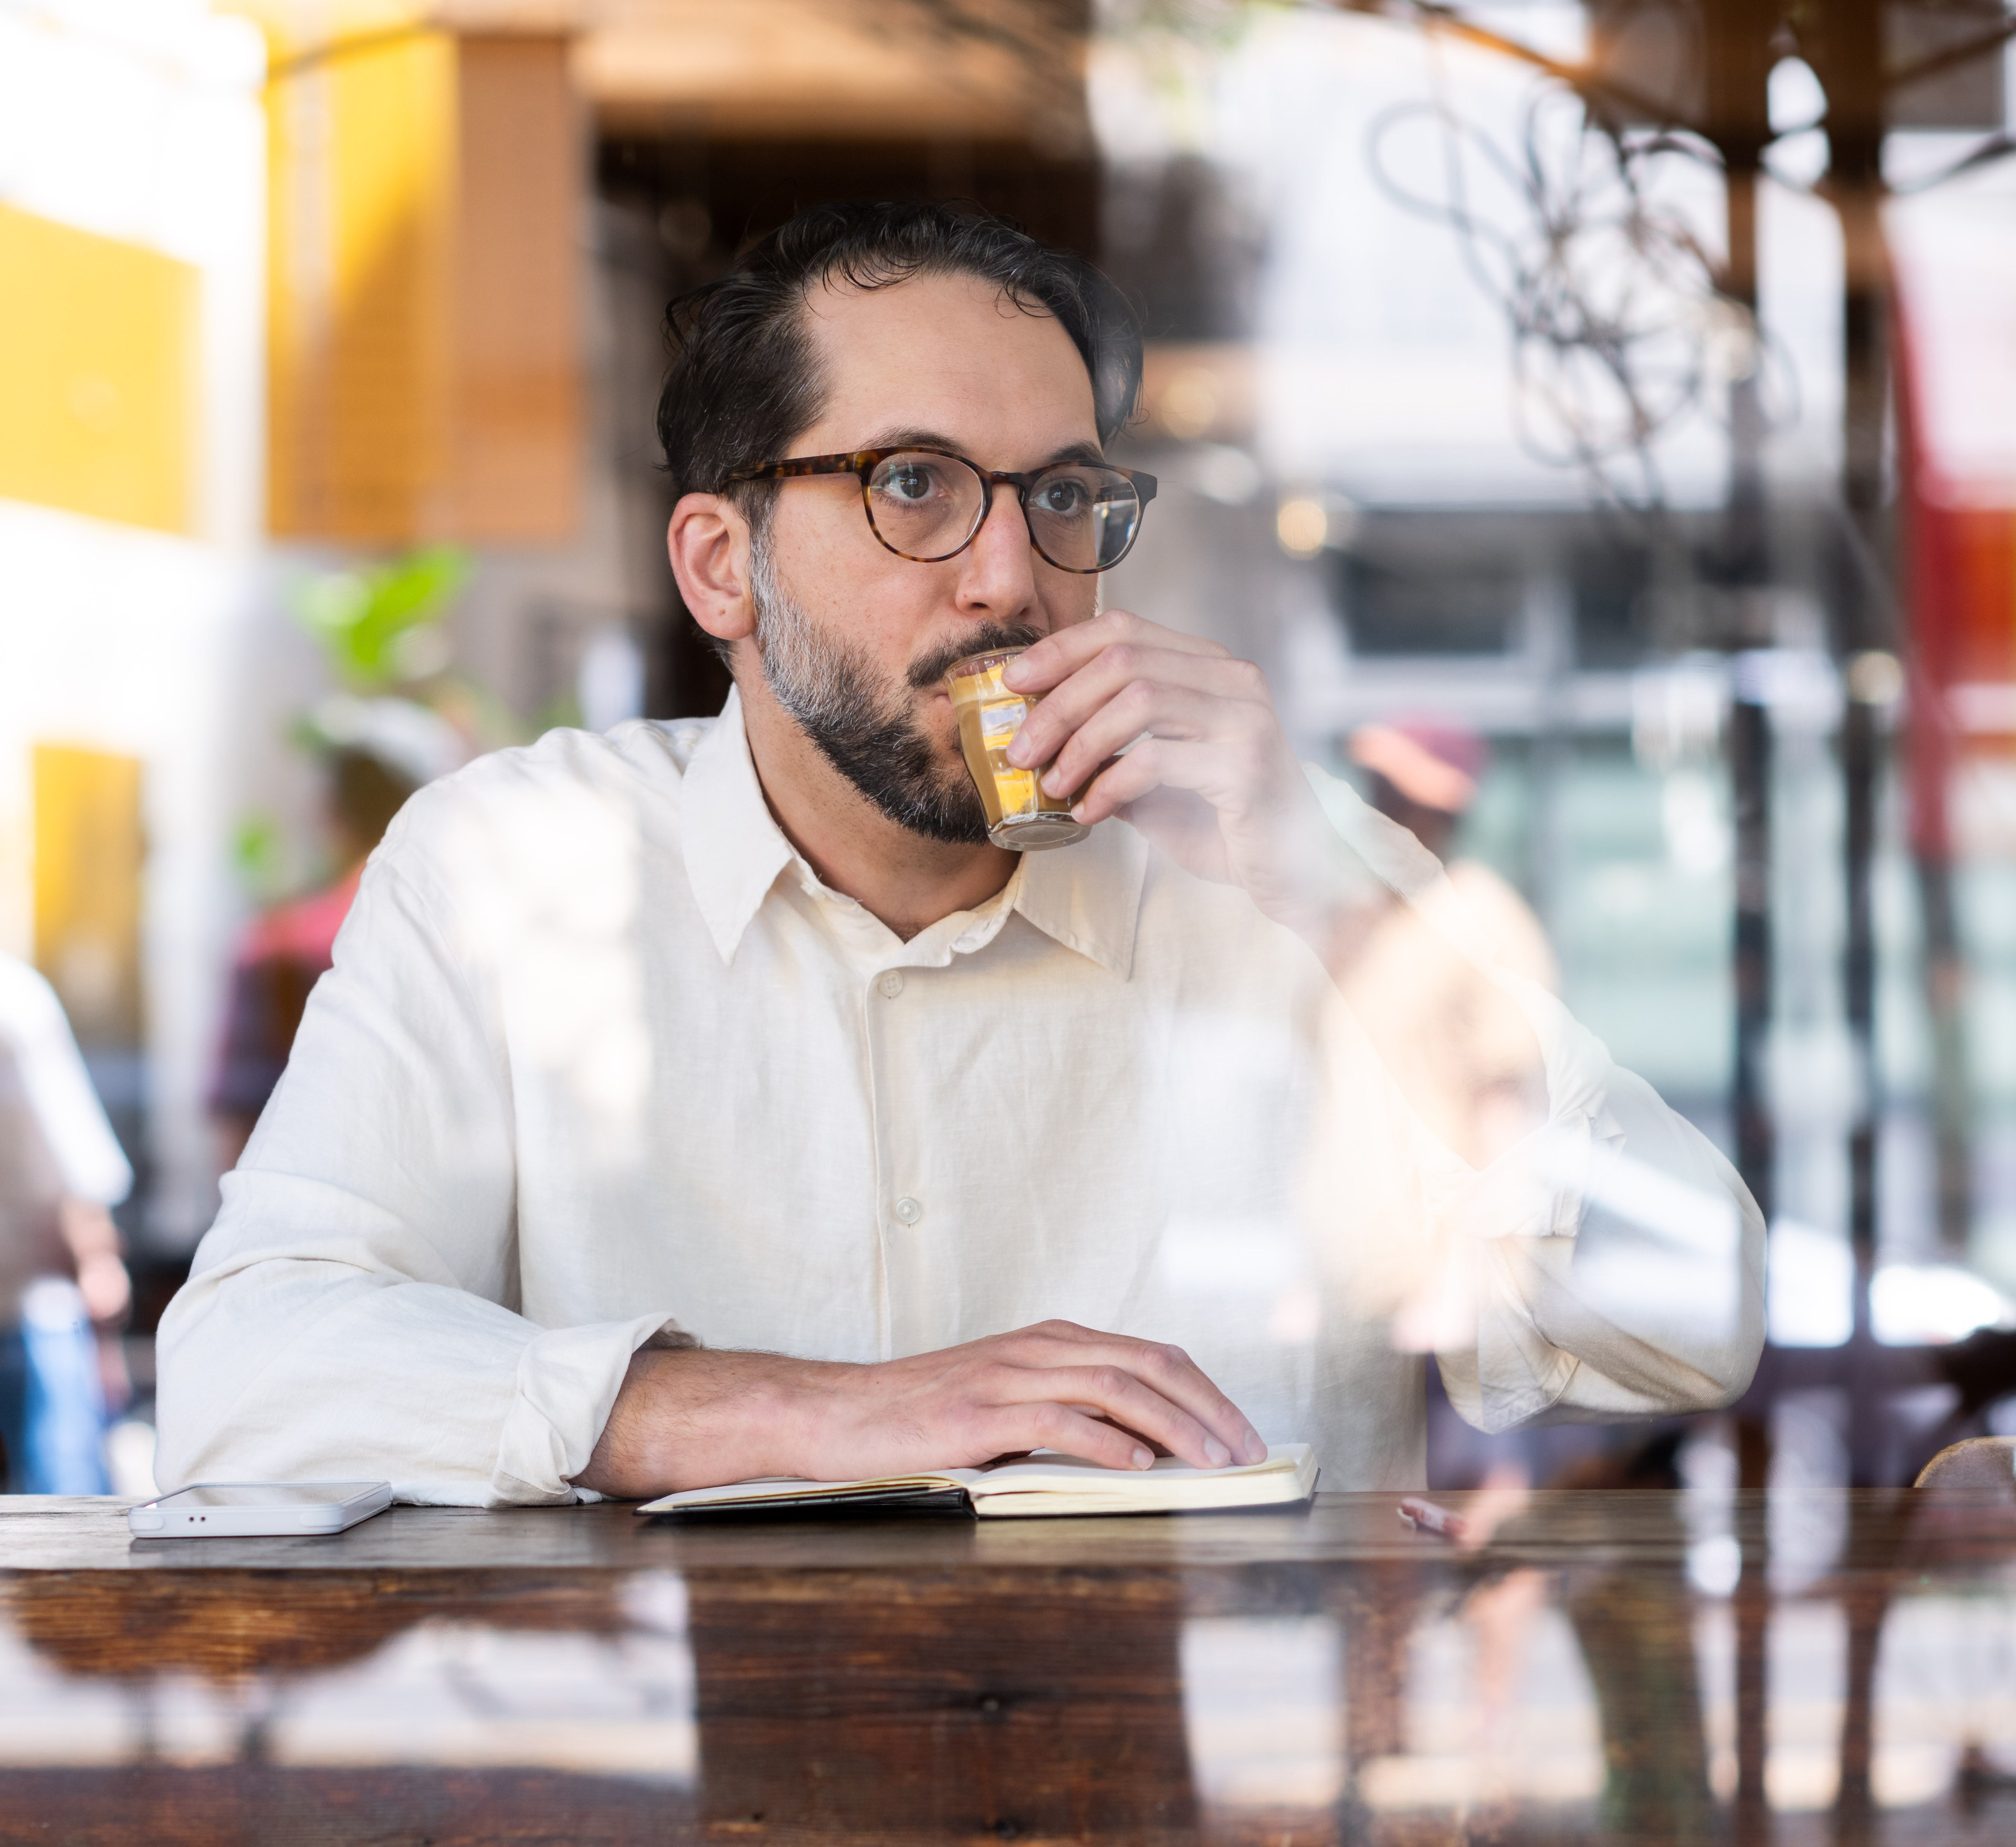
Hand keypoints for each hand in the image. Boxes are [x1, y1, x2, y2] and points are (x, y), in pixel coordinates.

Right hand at [577, 1319, 1265, 1498]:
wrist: (842, 1412)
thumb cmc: (925, 1413)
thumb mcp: (1009, 1398)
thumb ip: (1070, 1409)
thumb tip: (1145, 1447)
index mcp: (1052, 1340)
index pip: (1151, 1354)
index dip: (1205, 1391)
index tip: (1243, 1431)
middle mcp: (1040, 1346)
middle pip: (1149, 1363)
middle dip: (1209, 1407)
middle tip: (1249, 1451)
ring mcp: (1011, 1374)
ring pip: (1118, 1387)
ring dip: (1175, 1428)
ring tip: (1213, 1463)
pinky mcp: (983, 1410)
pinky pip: (1061, 1421)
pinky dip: (1109, 1443)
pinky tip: (1140, 1468)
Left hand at [1001, 611, 1327, 928]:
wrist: (1294, 873)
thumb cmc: (1220, 823)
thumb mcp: (1152, 777)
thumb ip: (1109, 749)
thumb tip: (1035, 736)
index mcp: (1209, 667)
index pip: (1125, 627)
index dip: (1061, 649)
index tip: (1013, 683)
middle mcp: (1233, 679)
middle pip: (1123, 660)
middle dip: (1058, 704)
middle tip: (1020, 749)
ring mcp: (1245, 716)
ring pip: (1138, 699)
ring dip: (1079, 742)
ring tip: (1053, 783)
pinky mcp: (1247, 763)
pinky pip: (1157, 757)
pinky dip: (1110, 784)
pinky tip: (1089, 812)